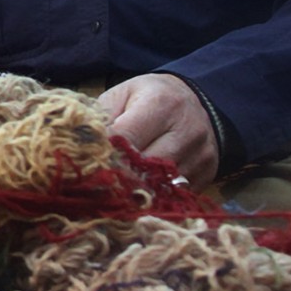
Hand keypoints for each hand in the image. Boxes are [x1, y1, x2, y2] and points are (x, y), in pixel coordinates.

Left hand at [97, 73, 218, 187]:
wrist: (195, 99)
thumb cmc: (150, 97)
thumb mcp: (122, 95)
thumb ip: (102, 118)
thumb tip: (82, 147)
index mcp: (160, 104)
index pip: (127, 138)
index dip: (104, 154)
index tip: (86, 165)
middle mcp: (186, 129)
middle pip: (146, 167)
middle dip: (120, 176)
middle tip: (100, 183)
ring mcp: (201, 154)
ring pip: (162, 185)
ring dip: (139, 190)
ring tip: (120, 190)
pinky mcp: (208, 172)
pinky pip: (178, 194)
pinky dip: (158, 196)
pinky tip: (144, 191)